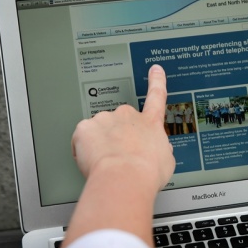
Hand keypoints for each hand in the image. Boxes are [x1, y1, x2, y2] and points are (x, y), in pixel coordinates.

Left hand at [71, 64, 174, 192]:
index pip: (156, 97)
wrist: (125, 177)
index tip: (155, 70)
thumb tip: (156, 150)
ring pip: (99, 129)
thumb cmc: (147, 172)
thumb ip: (160, 149)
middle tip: (119, 156)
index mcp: (150, 123)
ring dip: (100, 143)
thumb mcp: (166, 160)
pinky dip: (83, 149)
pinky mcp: (85, 128)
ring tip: (106, 163)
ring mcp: (105, 120)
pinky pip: (81, 138)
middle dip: (117, 135)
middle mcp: (128, 116)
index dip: (156, 81)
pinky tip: (92, 161)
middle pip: (120, 121)